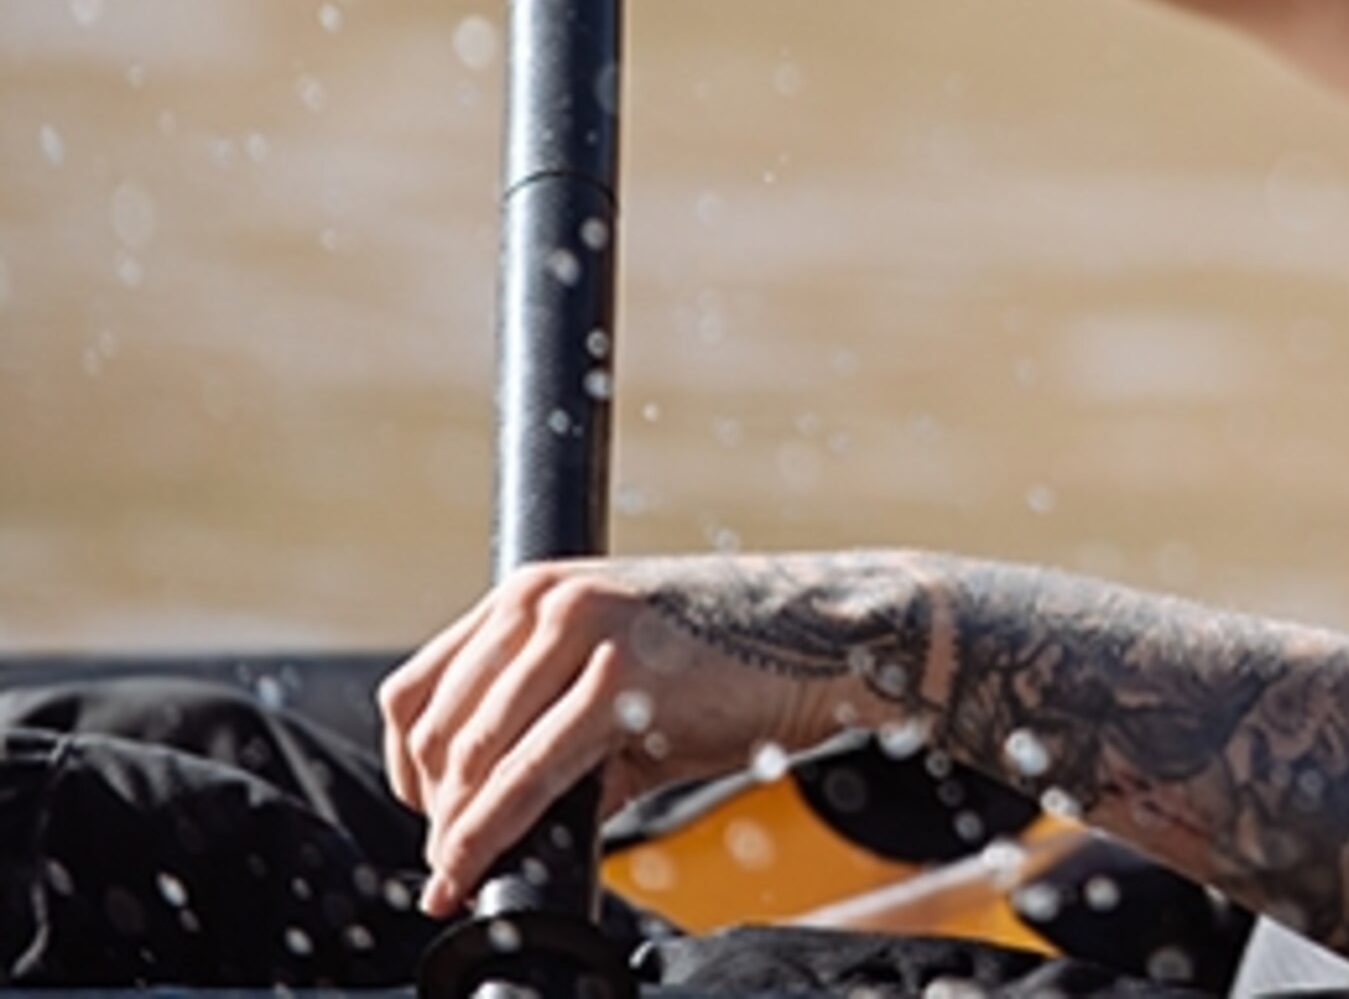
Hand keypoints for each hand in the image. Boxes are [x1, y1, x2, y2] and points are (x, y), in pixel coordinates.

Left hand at [377, 552, 932, 915]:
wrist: (825, 636)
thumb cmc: (731, 659)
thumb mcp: (622, 678)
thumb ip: (557, 728)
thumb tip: (510, 817)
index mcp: (535, 592)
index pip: (418, 688)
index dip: (407, 768)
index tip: (429, 816)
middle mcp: (546, 600)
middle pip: (437, 728)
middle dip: (433, 809)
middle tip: (454, 859)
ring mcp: (582, 631)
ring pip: (472, 756)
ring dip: (455, 830)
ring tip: (460, 872)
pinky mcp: (620, 678)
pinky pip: (526, 774)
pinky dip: (488, 833)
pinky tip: (475, 870)